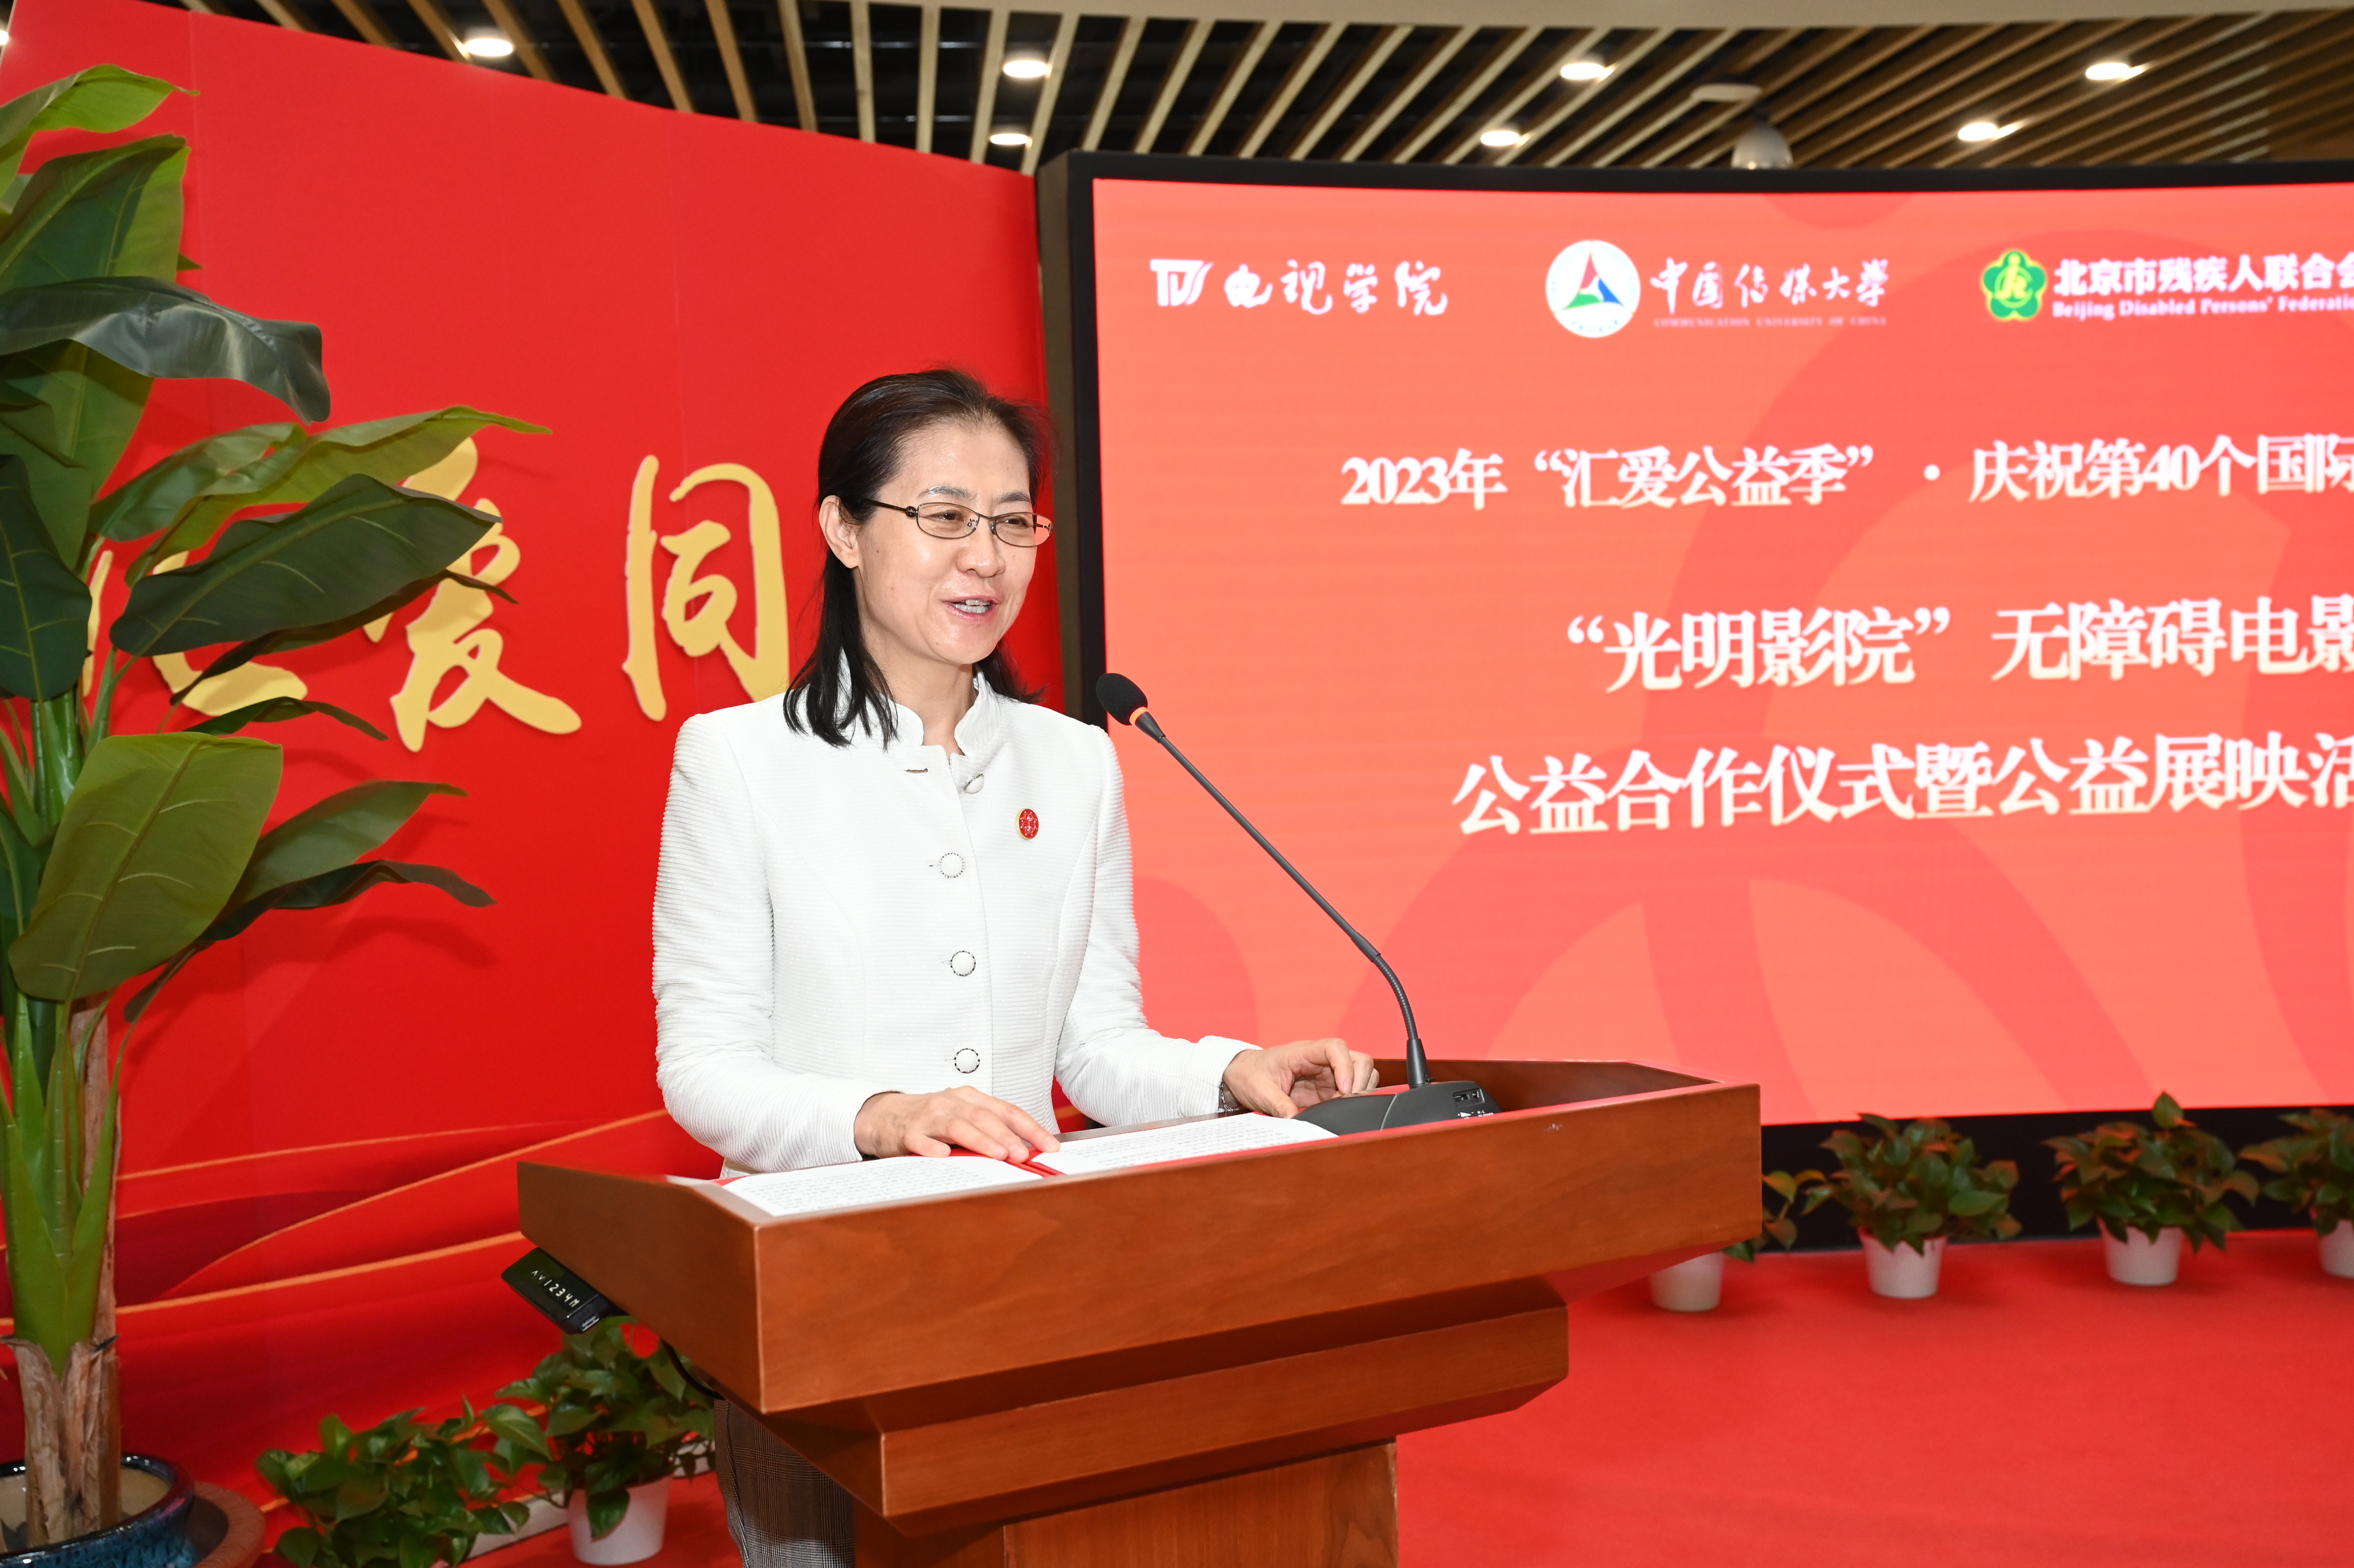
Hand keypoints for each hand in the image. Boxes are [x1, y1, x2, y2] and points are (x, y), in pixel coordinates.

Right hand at [854, 1088, 1061, 1160]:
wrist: (884, 1115)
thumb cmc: (930, 1119)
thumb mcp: (962, 1117)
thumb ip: (990, 1130)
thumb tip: (1027, 1152)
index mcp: (970, 1099)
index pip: (1007, 1111)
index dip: (1031, 1128)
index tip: (1050, 1146)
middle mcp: (951, 1103)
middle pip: (984, 1117)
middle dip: (1007, 1136)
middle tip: (1024, 1154)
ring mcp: (928, 1117)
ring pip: (957, 1126)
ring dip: (980, 1140)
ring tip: (999, 1154)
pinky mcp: (907, 1133)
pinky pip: (920, 1140)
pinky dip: (932, 1148)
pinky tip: (944, 1156)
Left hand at [1221, 1038, 1377, 1117]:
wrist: (1243, 1076)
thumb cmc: (1250, 1075)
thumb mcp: (1260, 1091)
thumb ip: (1278, 1104)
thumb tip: (1294, 1121)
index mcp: (1303, 1052)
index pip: (1335, 1047)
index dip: (1345, 1066)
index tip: (1344, 1090)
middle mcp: (1320, 1060)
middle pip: (1357, 1059)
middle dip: (1360, 1080)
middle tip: (1347, 1103)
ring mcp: (1326, 1075)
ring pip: (1360, 1074)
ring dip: (1359, 1091)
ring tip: (1343, 1109)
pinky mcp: (1327, 1090)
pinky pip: (1351, 1092)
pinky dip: (1352, 1102)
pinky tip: (1339, 1113)